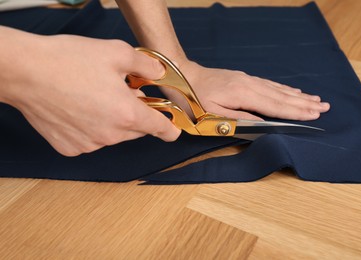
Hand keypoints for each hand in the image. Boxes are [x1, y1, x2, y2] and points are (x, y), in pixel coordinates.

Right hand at [0, 29, 180, 155]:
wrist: (26, 72)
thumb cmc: (69, 61)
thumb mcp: (117, 52)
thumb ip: (146, 65)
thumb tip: (158, 73)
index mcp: (127, 114)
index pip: (160, 129)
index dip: (169, 129)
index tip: (172, 130)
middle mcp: (111, 135)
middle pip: (136, 130)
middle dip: (135, 114)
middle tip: (121, 93)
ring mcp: (89, 144)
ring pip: (113, 136)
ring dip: (112, 122)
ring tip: (95, 98)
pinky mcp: (71, 148)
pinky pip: (91, 140)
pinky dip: (91, 128)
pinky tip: (79, 110)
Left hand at [164, 60, 329, 120]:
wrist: (184, 74)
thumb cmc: (194, 99)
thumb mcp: (212, 114)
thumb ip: (238, 119)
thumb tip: (262, 124)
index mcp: (243, 95)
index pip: (275, 106)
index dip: (295, 112)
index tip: (314, 115)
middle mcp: (250, 84)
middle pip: (281, 96)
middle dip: (303, 104)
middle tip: (324, 107)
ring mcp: (248, 79)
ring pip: (277, 89)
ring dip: (297, 96)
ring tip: (315, 100)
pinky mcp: (244, 78)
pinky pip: (269, 84)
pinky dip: (283, 89)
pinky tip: (292, 92)